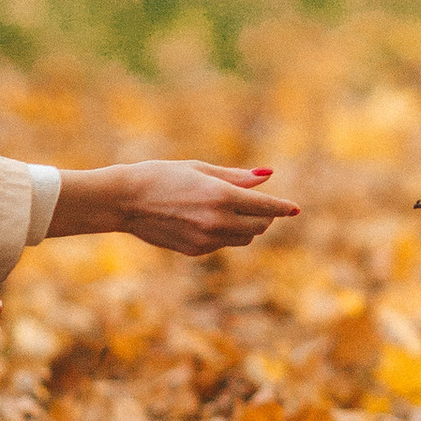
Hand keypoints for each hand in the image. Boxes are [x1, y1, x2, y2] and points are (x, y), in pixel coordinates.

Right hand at [50, 161, 298, 254]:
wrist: (124, 201)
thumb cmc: (161, 175)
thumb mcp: (200, 169)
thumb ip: (237, 177)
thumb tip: (268, 176)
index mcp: (221, 197)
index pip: (266, 207)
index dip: (283, 207)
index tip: (295, 208)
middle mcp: (217, 222)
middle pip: (260, 225)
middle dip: (265, 215)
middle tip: (259, 203)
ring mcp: (206, 240)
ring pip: (245, 238)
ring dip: (248, 226)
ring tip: (235, 210)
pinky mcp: (196, 251)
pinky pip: (224, 244)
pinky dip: (227, 234)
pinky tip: (208, 220)